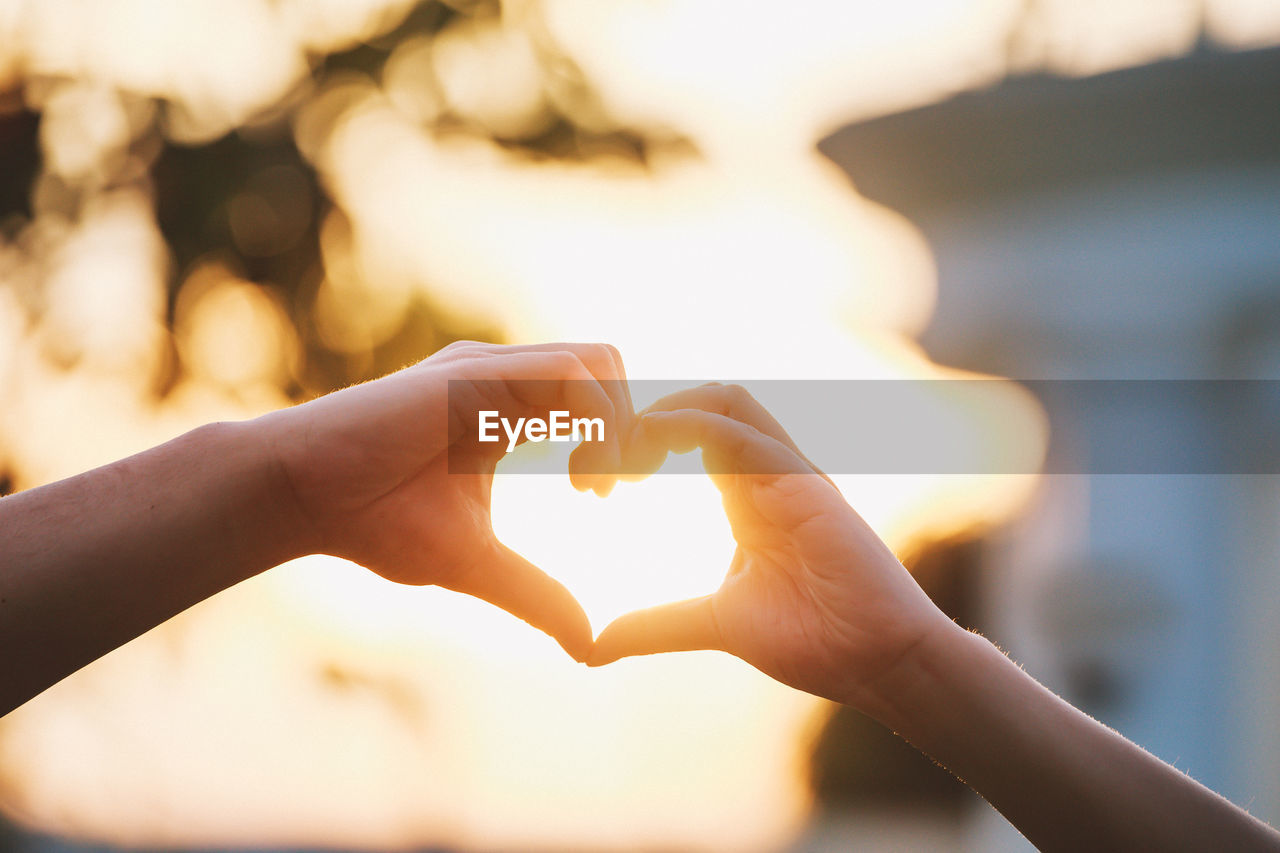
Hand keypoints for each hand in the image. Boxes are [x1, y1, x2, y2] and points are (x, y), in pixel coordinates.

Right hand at [264, 341, 634, 661]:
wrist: (304, 496)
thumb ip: (533, 593)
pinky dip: (595, 418)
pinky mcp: (475, 372)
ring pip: (600, 362)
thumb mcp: (475, 564)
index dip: (621, 442)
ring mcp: (492, 370)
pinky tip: (575, 473)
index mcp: (508, 414)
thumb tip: (587, 645)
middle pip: (611, 372)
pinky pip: (569, 371)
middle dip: (631, 430)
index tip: (607, 495)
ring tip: (592, 483)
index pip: (596, 399)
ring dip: (616, 423)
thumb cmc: (376, 523)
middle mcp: (506, 382)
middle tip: (610, 490)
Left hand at [587, 384, 953, 714]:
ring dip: (665, 413)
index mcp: (749, 495)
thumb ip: (659, 624)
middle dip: (649, 415)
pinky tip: (650, 460)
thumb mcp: (717, 624)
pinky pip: (740, 433)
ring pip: (725, 399)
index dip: (644, 440)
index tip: (601, 481)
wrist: (879, 662)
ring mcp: (788, 472)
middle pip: (709, 399)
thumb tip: (597, 647)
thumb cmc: (816, 640)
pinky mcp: (802, 483)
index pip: (696, 430)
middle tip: (606, 464)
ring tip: (627, 455)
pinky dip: (687, 429)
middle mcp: (769, 473)